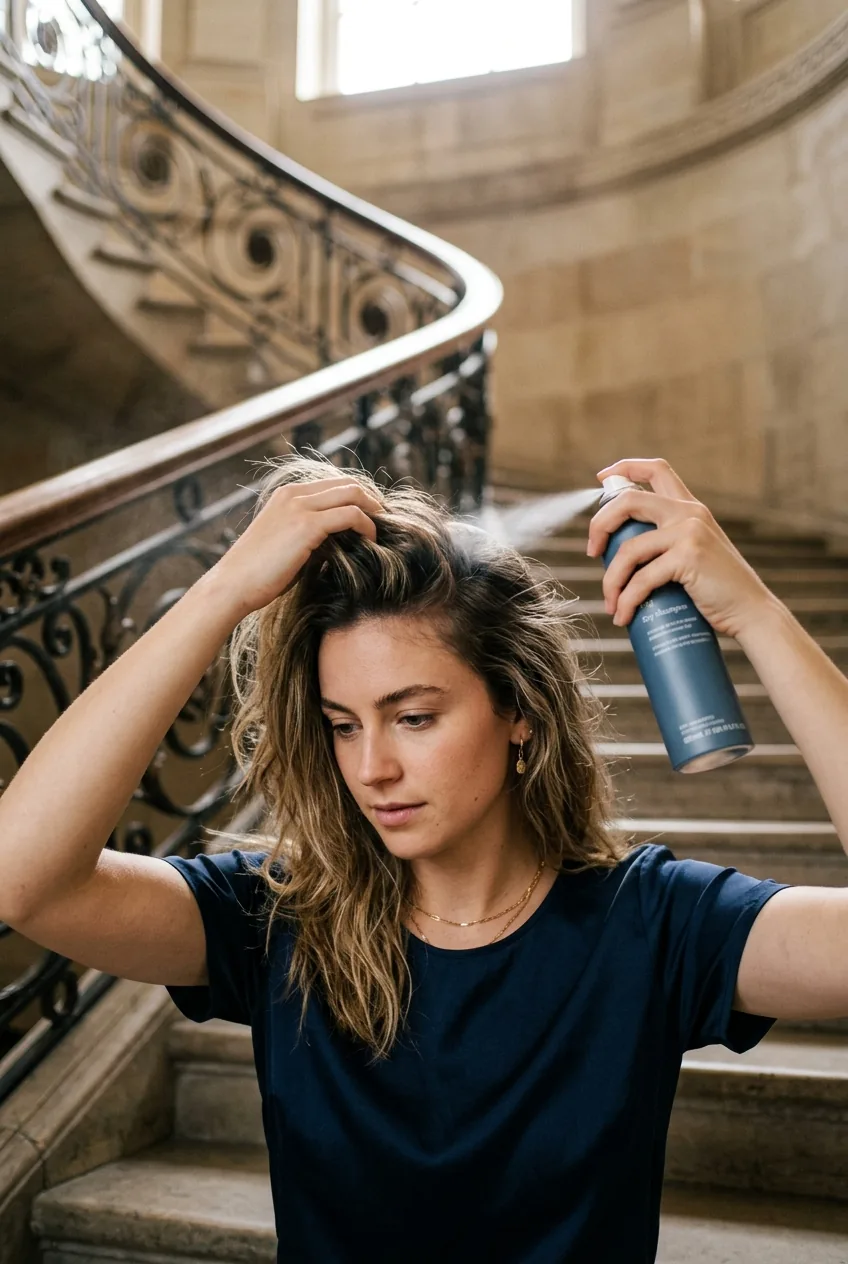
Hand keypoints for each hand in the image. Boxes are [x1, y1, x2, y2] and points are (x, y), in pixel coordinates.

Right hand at [209, 475, 382, 616]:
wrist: (232, 585)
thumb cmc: (258, 575)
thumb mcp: (288, 546)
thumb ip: (313, 536)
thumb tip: (342, 542)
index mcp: (287, 495)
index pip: (334, 484)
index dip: (358, 497)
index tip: (373, 515)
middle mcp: (293, 494)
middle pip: (347, 483)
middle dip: (371, 500)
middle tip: (384, 521)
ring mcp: (299, 507)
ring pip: (352, 494)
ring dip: (373, 511)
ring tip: (381, 531)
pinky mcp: (306, 526)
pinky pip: (350, 515)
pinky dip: (367, 525)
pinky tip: (372, 540)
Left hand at [585, 458, 775, 638]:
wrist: (752, 613)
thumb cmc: (719, 593)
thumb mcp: (696, 555)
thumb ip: (671, 544)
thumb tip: (623, 555)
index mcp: (691, 508)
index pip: (656, 469)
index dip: (624, 467)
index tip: (602, 477)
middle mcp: (690, 513)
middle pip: (628, 501)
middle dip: (599, 525)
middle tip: (593, 552)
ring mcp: (689, 532)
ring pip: (628, 550)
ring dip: (611, 581)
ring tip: (611, 605)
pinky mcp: (688, 557)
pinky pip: (641, 578)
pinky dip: (626, 600)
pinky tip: (623, 615)